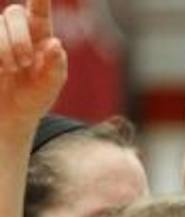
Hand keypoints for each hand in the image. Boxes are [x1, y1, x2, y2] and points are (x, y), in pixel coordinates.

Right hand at [0, 1, 66, 128]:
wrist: (7, 114)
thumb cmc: (33, 97)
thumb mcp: (50, 86)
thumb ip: (56, 66)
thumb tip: (55, 43)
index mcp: (39, 35)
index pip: (40, 10)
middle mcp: (15, 29)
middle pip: (13, 13)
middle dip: (19, 38)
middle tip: (23, 64)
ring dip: (3, 48)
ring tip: (9, 71)